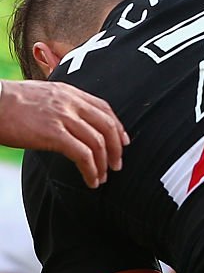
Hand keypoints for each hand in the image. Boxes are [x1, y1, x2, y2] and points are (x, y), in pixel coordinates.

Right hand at [0, 80, 128, 187]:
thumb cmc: (9, 102)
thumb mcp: (43, 95)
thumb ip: (61, 104)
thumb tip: (71, 120)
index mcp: (70, 93)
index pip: (104, 109)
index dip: (118, 127)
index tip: (123, 142)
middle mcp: (71, 103)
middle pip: (107, 126)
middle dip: (116, 148)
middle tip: (117, 165)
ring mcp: (63, 118)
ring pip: (98, 143)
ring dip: (103, 164)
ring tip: (102, 177)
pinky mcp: (53, 134)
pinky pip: (82, 155)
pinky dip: (91, 170)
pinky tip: (91, 180)